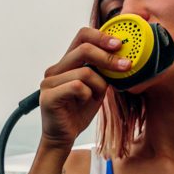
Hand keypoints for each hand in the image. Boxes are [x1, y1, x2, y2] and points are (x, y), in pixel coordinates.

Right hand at [39, 28, 130, 149]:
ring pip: (85, 72)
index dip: (102, 36)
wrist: (63, 137)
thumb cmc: (79, 111)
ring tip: (96, 97)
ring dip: (99, 85)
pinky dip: (88, 95)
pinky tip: (84, 103)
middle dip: (108, 57)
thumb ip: (103, 71)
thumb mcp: (97, 87)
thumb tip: (122, 55)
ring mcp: (49, 82)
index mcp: (66, 63)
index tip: (119, 44)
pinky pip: (78, 86)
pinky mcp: (48, 96)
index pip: (82, 36)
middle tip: (125, 65)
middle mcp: (55, 70)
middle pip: (84, 48)